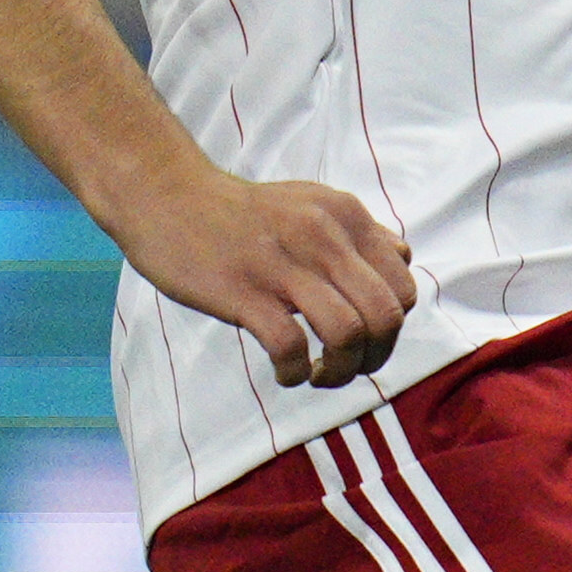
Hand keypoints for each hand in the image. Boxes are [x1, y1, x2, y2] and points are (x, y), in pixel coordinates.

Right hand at [123, 168, 419, 386]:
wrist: (168, 196)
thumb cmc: (242, 212)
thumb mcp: (311, 204)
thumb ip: (358, 232)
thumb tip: (401, 259)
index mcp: (346, 216)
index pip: (403, 287)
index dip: (392, 328)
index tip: (364, 340)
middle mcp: (323, 236)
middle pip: (386, 315)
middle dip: (376, 356)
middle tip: (348, 367)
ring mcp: (283, 264)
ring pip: (348, 333)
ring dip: (341, 370)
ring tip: (319, 374)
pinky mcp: (244, 290)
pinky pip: (291, 346)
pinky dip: (296, 372)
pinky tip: (286, 372)